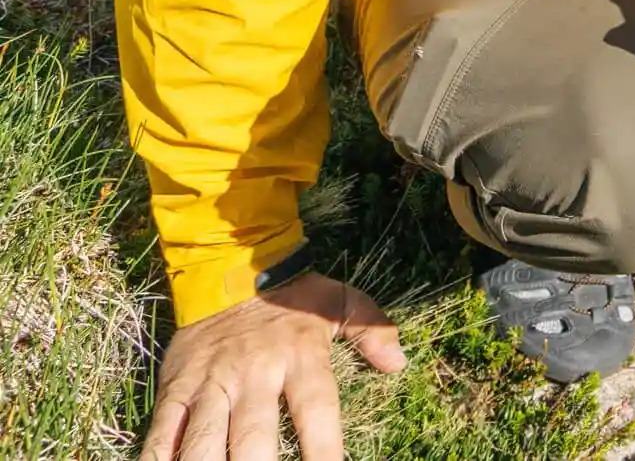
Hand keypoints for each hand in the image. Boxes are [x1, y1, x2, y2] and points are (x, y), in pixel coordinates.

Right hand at [141, 274, 404, 460]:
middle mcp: (254, 372)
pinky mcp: (176, 386)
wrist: (230, 266)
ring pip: (203, 439)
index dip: (323, 449)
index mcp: (300, 355)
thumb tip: (399, 363)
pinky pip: (163, 429)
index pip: (315, 410)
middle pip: (253, 436)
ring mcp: (211, 382)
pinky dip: (160, 456)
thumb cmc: (294, 296)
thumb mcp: (341, 302)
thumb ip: (372, 330)